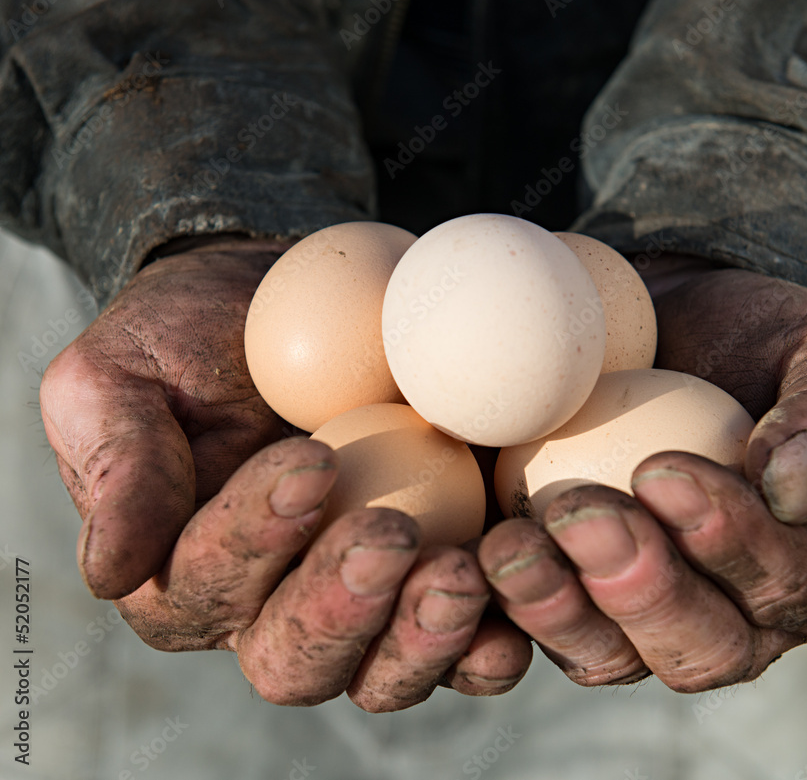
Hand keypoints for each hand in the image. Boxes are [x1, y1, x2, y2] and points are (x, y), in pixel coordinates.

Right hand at [40, 242, 530, 707]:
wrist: (294, 304)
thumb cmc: (190, 337)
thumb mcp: (121, 375)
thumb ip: (117, 463)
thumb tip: (112, 571)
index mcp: (190, 576)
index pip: (209, 584)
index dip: (254, 538)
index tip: (309, 460)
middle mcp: (275, 608)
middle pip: (299, 658)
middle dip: (343, 608)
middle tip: (389, 536)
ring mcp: (368, 601)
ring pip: (389, 668)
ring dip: (428, 637)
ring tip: (465, 575)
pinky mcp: (440, 572)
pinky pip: (475, 629)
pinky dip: (504, 623)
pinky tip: (530, 587)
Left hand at [478, 265, 806, 690]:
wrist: (674, 335)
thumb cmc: (766, 344)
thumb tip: (792, 484)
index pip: (790, 583)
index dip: (729, 541)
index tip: (661, 470)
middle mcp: (741, 621)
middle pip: (697, 648)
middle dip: (636, 589)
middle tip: (577, 514)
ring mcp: (647, 622)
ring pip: (608, 656)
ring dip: (554, 609)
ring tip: (508, 546)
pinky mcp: (572, 601)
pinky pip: (536, 633)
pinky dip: (497, 613)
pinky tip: (463, 566)